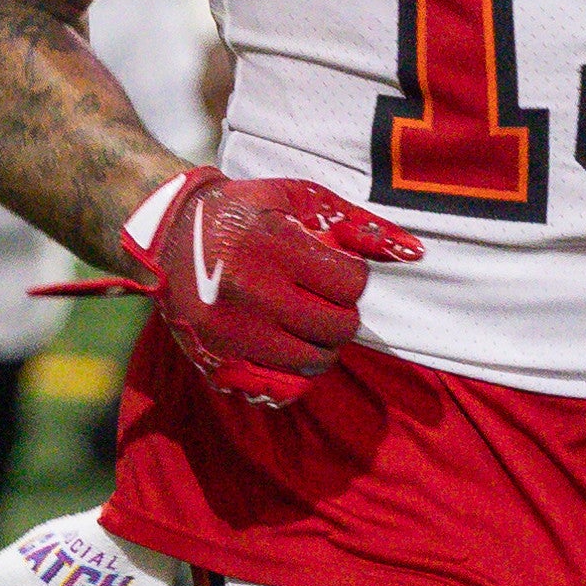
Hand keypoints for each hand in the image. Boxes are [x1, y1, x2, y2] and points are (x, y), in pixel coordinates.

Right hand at [63, 169, 421, 405]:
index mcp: (274, 247)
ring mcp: (231, 332)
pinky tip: (283, 340)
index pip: (351, 285)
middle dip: (340, 312)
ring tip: (302, 316)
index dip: (351, 277)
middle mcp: (251, 293)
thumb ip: (359, 225)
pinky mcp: (215, 360)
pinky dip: (292, 369)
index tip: (333, 268)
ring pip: (313, 361)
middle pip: (337, 328)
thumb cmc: (247, 209)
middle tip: (321, 295)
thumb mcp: (301, 200)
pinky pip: (278, 385)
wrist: (169, 233)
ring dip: (320, 342)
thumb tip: (416, 253)